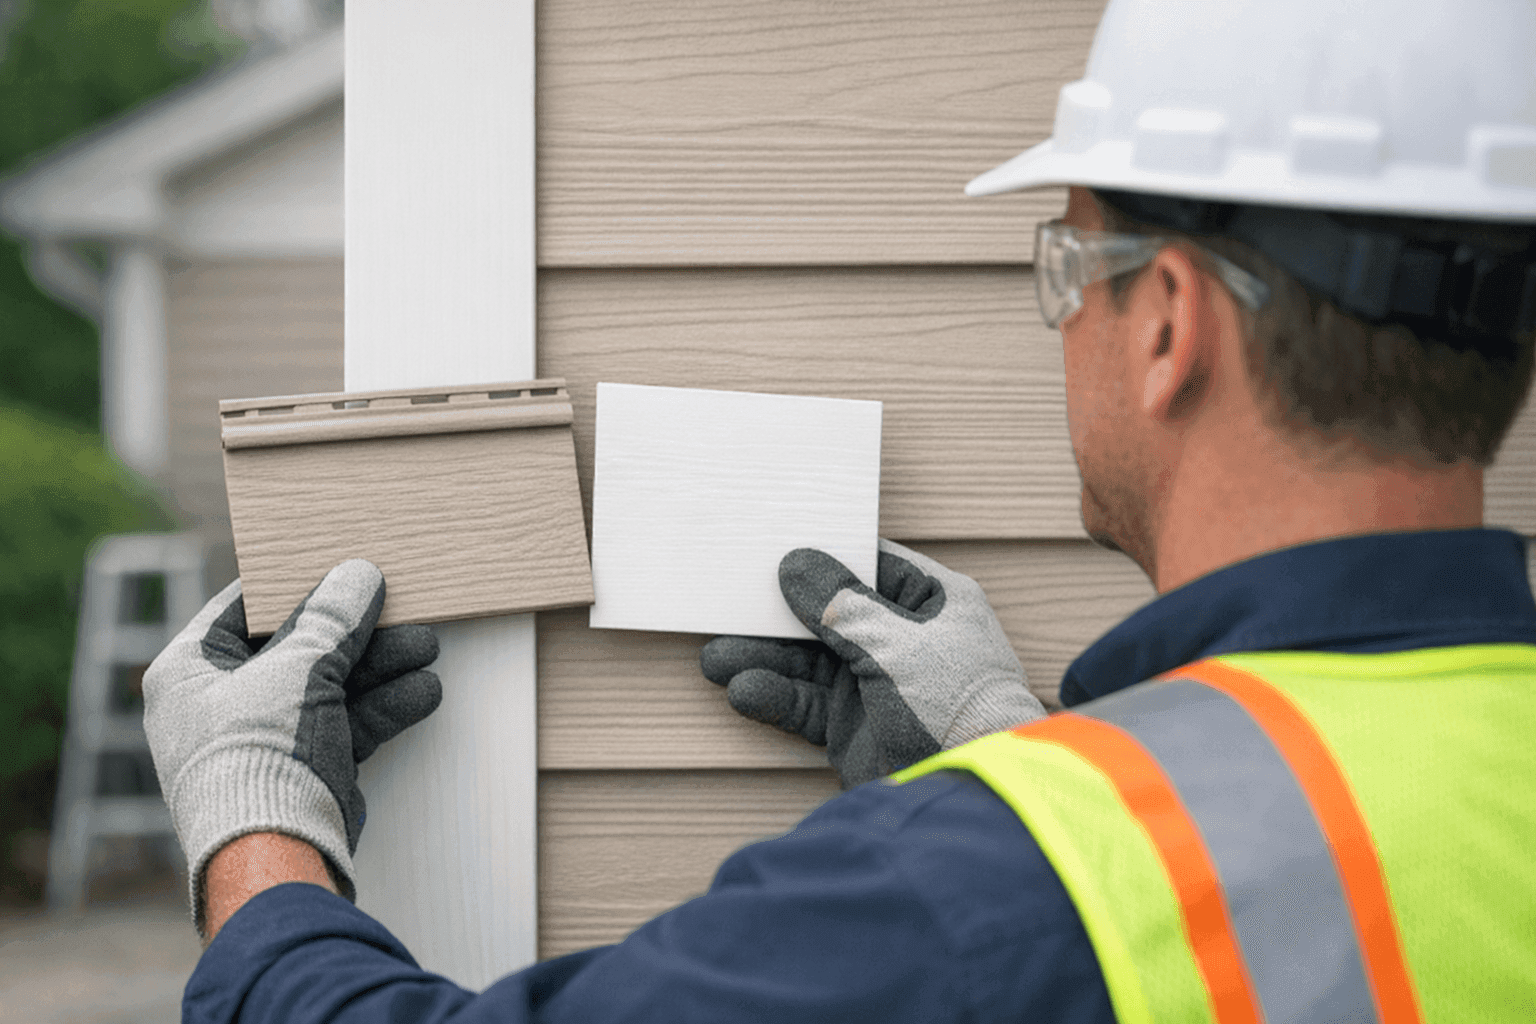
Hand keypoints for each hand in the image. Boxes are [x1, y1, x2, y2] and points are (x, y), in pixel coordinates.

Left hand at [142, 560, 441, 932]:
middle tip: (404, 609)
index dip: (295, 583)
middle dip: (358, 632)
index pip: (244, 607)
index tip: (340, 564)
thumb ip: (332, 618)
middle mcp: (220, 704)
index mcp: (190, 670)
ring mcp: (264, 740)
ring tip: (428, 647)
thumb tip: (358, 574)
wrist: (276, 856)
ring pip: (330, 686)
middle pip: (299, 647)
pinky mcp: (303, 770)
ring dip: (381, 668)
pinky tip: (424, 693)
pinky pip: (346, 725)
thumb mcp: (298, 668)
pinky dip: (384, 709)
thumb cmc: (260, 755)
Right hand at [701, 540, 1045, 787]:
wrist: (980, 795)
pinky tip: (743, 691)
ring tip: (715, 660)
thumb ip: (841, 606)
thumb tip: (795, 563)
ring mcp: (878, 684)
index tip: (767, 550)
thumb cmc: (958, 705)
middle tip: (724, 611)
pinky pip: (808, 704)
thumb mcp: (896, 643)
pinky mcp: (857, 728)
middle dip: (776, 617)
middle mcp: (903, 638)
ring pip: (809, 662)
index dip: (818, 557)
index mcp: (930, 601)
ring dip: (764, 659)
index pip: (865, 565)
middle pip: (827, 615)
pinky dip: (776, 697)